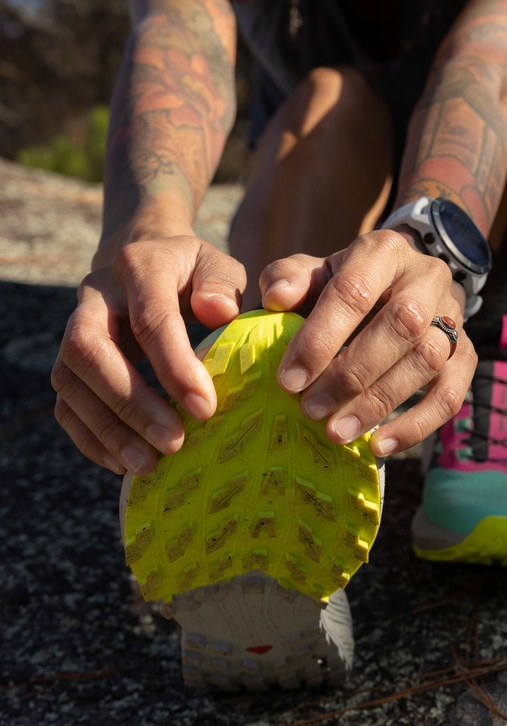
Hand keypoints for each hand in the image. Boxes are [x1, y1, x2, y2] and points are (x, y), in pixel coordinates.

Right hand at [52, 236, 245, 474]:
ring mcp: (74, 328)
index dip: (174, 365)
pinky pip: (65, 404)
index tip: (204, 408)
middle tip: (173, 442)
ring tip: (148, 463)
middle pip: (90, 349)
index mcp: (139, 266)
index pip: (149, 318)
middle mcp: (96, 296)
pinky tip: (123, 462)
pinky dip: (90, 438)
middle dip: (130, 402)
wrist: (146, 261)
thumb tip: (218, 311)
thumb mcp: (216, 265)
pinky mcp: (69, 362)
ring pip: (69, 379)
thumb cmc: (192, 275)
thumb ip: (222, 283)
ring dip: (107, 428)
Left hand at [259, 229, 476, 456]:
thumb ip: (288, 279)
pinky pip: (452, 394)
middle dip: (351, 374)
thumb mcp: (313, 273)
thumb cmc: (344, 285)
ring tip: (336, 431)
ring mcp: (453, 316)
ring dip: (379, 403)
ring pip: (427, 361)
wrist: (398, 285)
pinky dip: (416, 425)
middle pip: (401, 325)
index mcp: (384, 251)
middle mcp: (426, 277)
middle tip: (311, 409)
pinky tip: (380, 446)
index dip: (320, 338)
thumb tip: (276, 298)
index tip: (289, 380)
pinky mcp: (465, 353)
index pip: (354, 291)